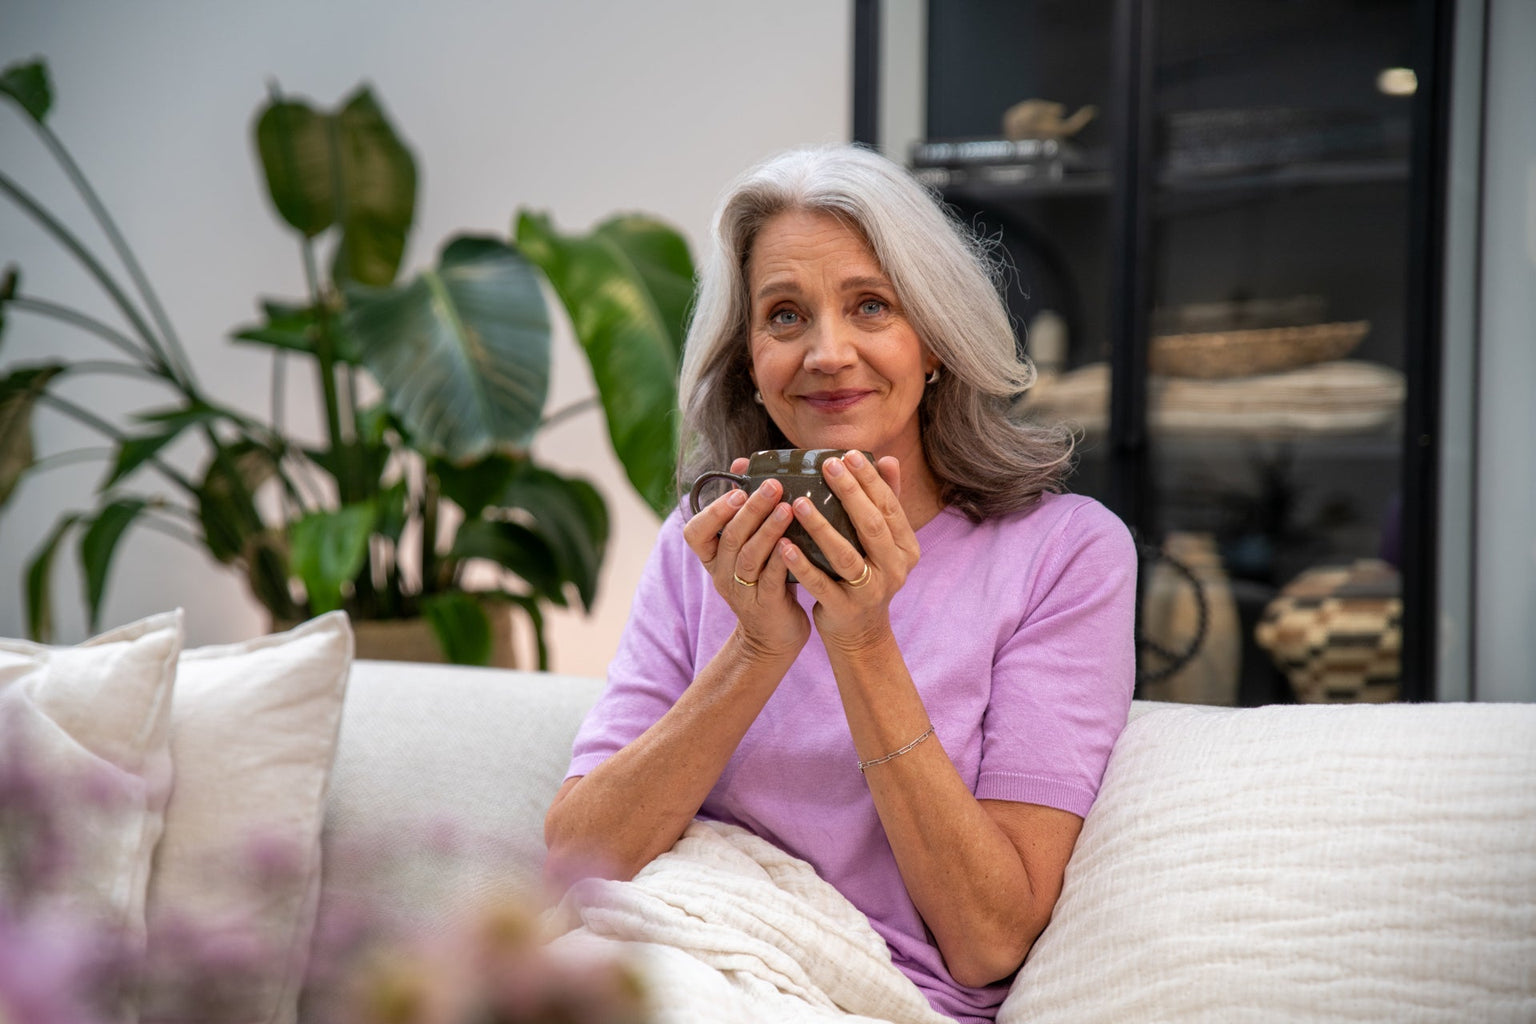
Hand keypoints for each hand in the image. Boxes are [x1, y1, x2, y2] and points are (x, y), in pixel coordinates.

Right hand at [682, 457, 810, 658]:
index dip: (713, 511)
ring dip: (768, 530)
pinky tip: (795, 542)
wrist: (773, 637)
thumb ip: (745, 511)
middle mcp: (723, 574)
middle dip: (751, 509)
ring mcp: (743, 592)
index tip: (737, 490)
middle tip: (773, 486)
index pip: (695, 532)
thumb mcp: (749, 546)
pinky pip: (772, 580)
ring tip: (788, 508)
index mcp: (714, 558)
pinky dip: (782, 560)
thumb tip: (741, 463)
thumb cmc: (765, 579)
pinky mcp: (766, 606)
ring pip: (749, 556)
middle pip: (730, 537)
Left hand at [780, 450, 919, 650]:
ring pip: (845, 555)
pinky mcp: (845, 609)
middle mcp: (894, 569)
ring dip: (821, 527)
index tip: (848, 455)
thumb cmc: (866, 575)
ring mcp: (870, 591)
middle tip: (827, 465)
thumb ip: (885, 503)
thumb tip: (888, 459)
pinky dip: (802, 564)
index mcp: (905, 547)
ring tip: (798, 503)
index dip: (870, 480)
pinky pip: (821, 584)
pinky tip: (784, 544)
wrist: (861, 633)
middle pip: (871, 526)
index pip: (889, 507)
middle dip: (849, 493)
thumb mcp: (881, 543)